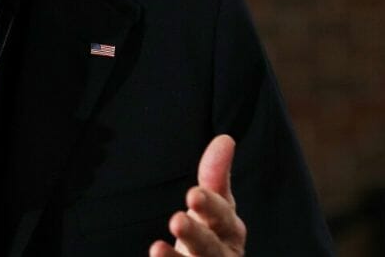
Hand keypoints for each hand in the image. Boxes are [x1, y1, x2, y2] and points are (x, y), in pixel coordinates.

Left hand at [150, 134, 246, 256]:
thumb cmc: (209, 231)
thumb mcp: (211, 203)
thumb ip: (215, 176)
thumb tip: (225, 139)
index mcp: (229, 230)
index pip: (223, 215)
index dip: (211, 206)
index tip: (193, 194)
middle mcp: (223, 254)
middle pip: (212, 247)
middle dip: (196, 234)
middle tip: (177, 221)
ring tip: (156, 249)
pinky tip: (155, 256)